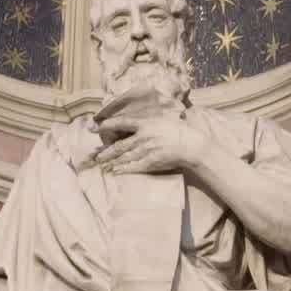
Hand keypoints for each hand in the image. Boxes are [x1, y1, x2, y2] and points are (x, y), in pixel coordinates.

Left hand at [94, 113, 211, 175]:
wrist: (193, 146)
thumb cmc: (181, 131)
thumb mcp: (165, 118)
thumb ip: (150, 119)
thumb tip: (140, 119)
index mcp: (146, 123)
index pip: (121, 123)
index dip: (107, 126)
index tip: (98, 129)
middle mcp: (143, 136)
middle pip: (119, 145)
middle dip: (106, 151)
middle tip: (96, 156)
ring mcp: (146, 150)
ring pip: (124, 156)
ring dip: (112, 161)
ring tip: (103, 165)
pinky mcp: (151, 162)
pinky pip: (134, 166)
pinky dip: (123, 169)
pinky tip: (116, 171)